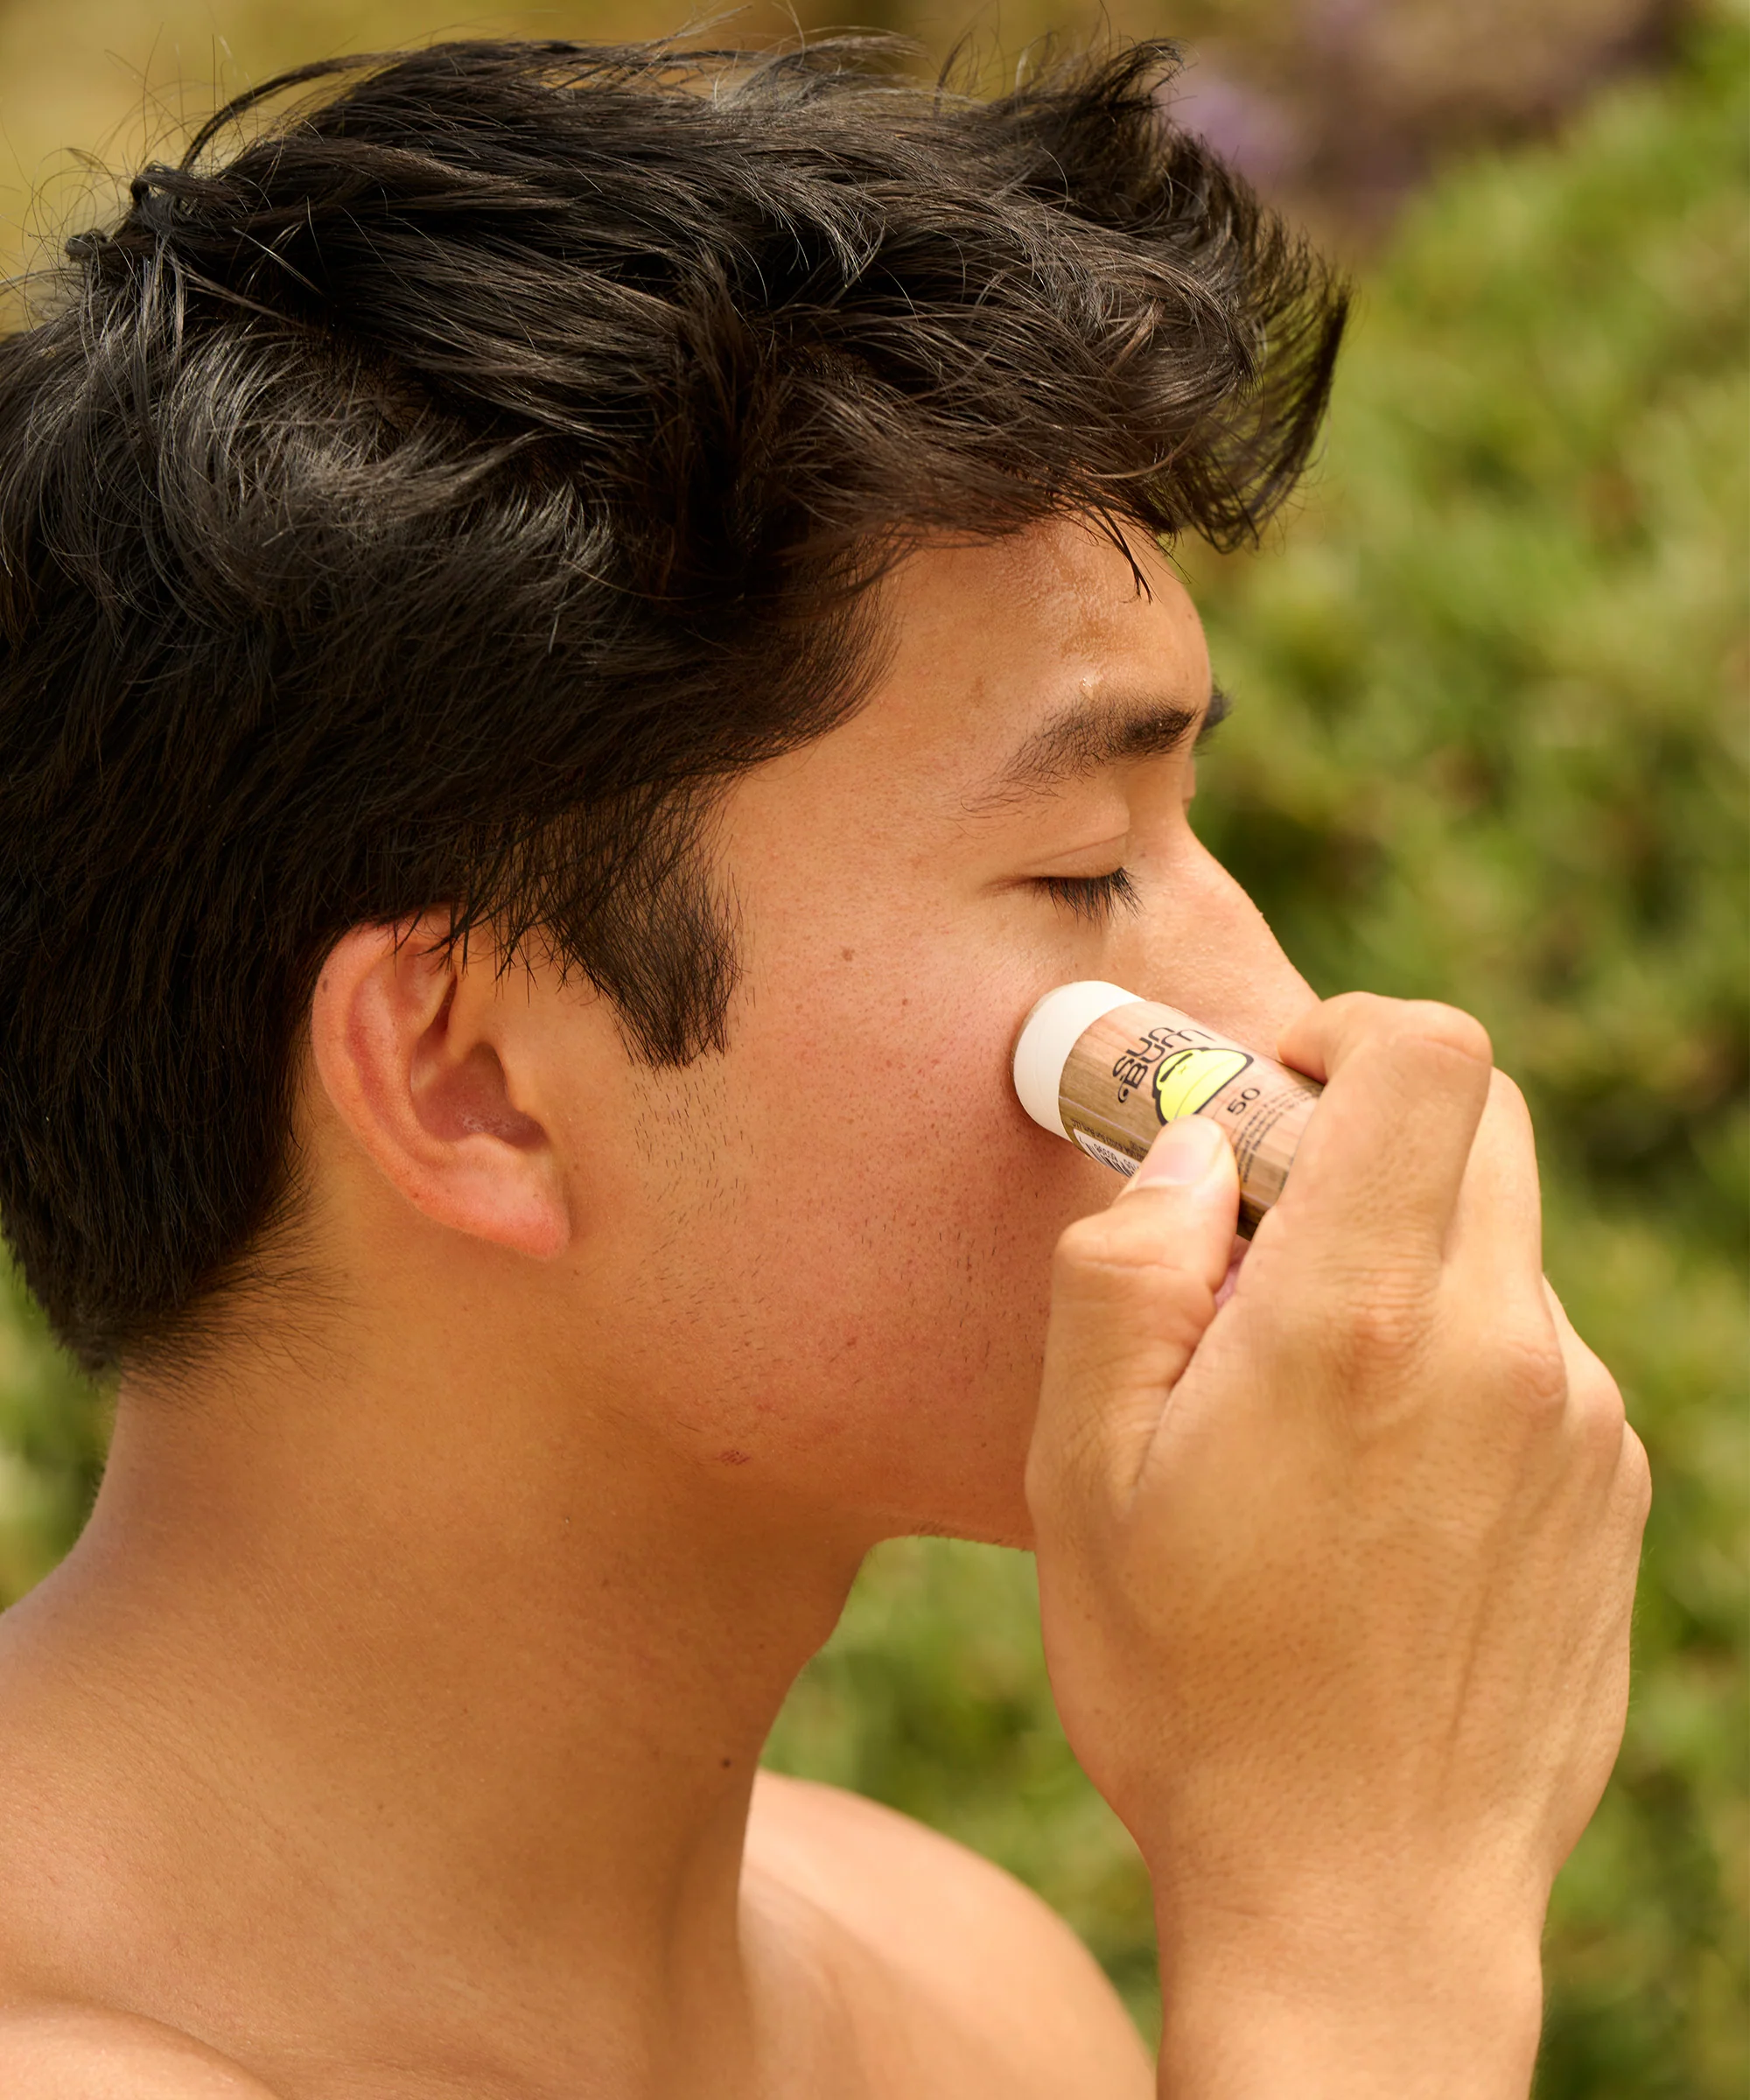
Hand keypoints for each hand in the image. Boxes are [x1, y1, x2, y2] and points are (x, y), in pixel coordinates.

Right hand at [1027, 995, 1648, 2096]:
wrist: (1365, 1908)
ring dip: (1400, 1271)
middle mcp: (1503, 1348)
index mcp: (1363, 1321)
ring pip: (1498, 1251)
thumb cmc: (1192, 1691)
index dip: (1350, 1034)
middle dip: (1364, 1144)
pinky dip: (1453, 1366)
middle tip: (1255, 1250)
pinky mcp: (1614, 1497)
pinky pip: (1532, 1360)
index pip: (1435, 1057)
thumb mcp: (1082, 1477)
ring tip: (1301, 1421)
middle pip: (1480, 1131)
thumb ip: (1127, 1271)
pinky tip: (1375, 1500)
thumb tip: (1201, 1149)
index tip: (1273, 1100)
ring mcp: (1582, 1426)